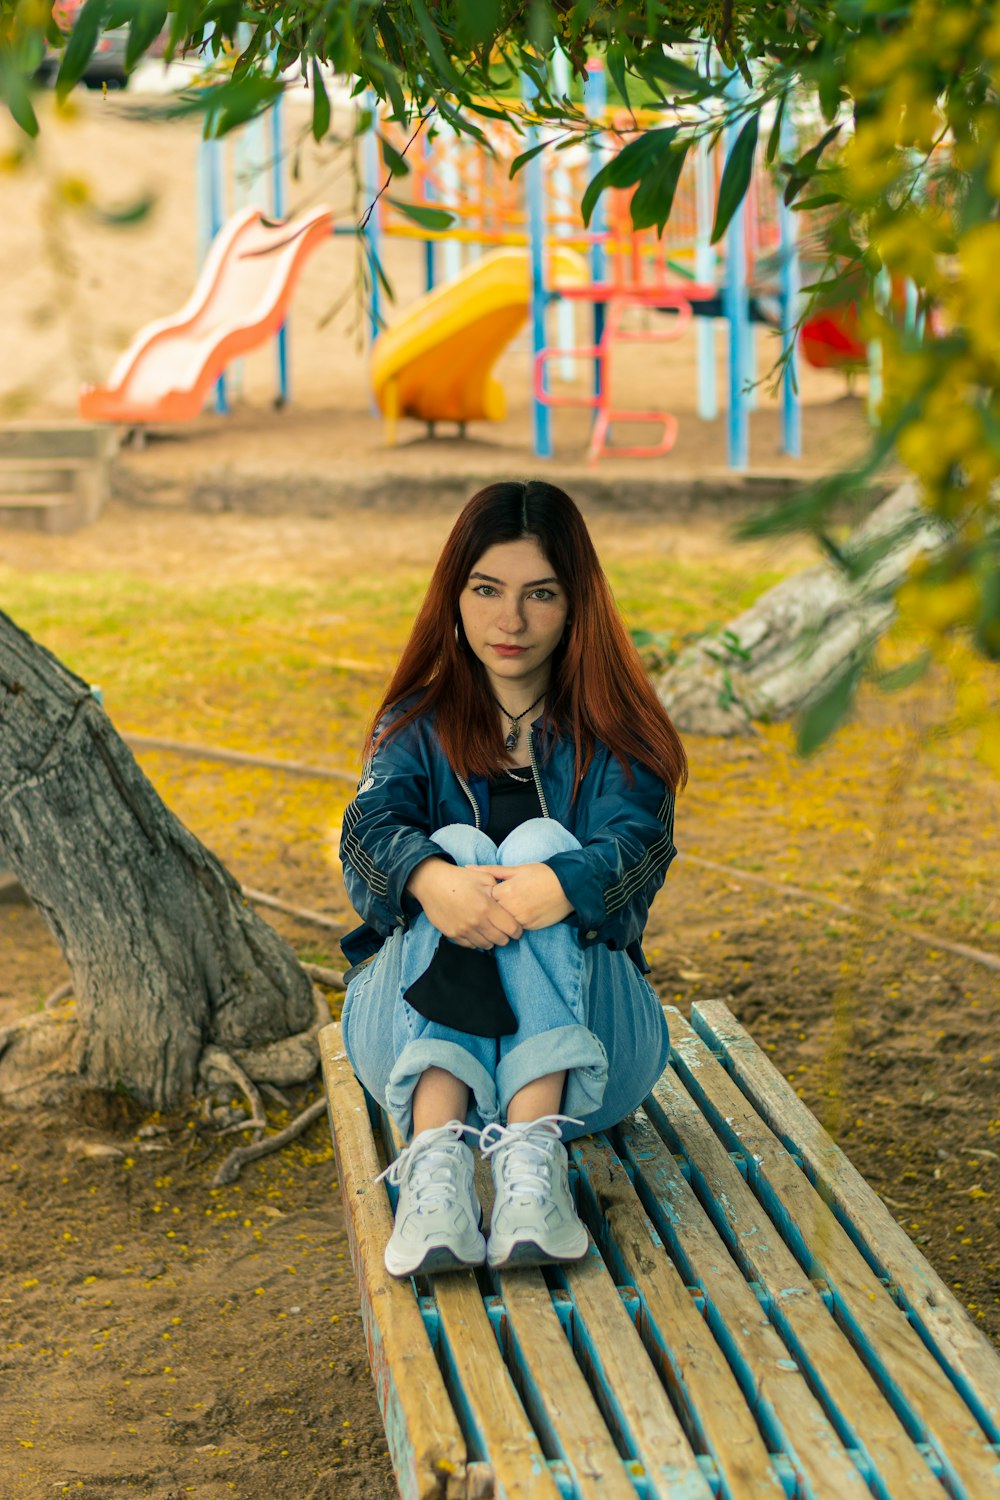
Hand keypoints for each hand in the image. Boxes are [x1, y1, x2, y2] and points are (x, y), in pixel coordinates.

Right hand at [405, 858, 523, 948]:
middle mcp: (476, 922)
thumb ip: (500, 890)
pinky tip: (477, 931)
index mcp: (487, 907)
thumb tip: (510, 902)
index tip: (517, 928)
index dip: (517, 930)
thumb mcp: (484, 877)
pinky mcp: (452, 934)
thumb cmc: (460, 878)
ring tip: (490, 930)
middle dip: (505, 936)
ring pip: (486, 945)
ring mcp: (463, 930)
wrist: (432, 883)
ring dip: (491, 940)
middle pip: (500, 940)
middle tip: (503, 929)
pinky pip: (470, 945)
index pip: (511, 928)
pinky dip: (476, 941)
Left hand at [479, 863, 573, 929]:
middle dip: (492, 910)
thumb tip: (468, 868)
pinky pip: (516, 928)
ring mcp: (521, 919)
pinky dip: (514, 924)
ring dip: (503, 919)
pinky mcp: (530, 927)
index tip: (487, 895)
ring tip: (509, 909)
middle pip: (491, 914)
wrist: (568, 886)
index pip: (484, 900)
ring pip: (502, 924)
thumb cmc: (541, 874)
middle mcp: (511, 907)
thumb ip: (490, 871)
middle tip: (497, 904)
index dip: (484, 898)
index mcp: (505, 891)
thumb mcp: (516, 869)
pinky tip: (519, 914)